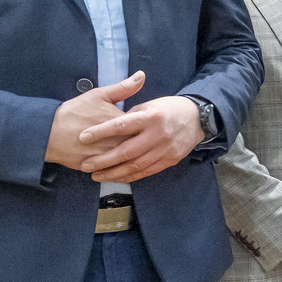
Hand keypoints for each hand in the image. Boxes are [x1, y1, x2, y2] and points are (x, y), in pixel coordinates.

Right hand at [45, 71, 143, 169]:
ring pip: (128, 161)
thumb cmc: (74, 112)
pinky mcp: (97, 167)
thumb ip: (123, 88)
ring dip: (133, 158)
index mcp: (120, 124)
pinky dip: (119, 168)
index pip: (144, 128)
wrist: (49, 132)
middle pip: (139, 146)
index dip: (146, 127)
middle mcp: (115, 143)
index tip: (148, 126)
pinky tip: (123, 164)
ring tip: (135, 153)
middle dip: (143, 144)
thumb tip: (141, 75)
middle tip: (147, 141)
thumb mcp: (99, 95)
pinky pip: (114, 170)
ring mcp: (106, 157)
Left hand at [78, 87, 203, 182]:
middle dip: (103, 161)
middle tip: (86, 165)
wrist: (198, 118)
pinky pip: (147, 172)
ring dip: (114, 173)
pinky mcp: (170, 160)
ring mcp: (165, 150)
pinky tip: (117, 178)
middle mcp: (158, 134)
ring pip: (135, 166)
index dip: (101, 132)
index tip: (83, 137)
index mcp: (151, 116)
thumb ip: (131, 116)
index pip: (121, 126)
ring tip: (96, 176)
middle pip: (126, 152)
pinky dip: (130, 176)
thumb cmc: (169, 108)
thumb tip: (110, 127)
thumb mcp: (150, 104)